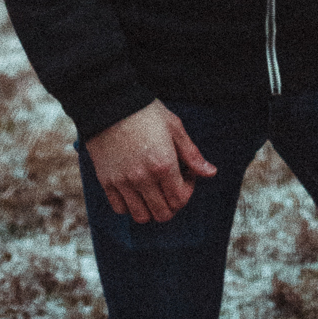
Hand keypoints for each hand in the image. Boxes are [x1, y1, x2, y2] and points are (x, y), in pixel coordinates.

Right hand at [85, 99, 216, 222]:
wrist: (110, 102)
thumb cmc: (145, 112)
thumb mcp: (174, 127)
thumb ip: (192, 154)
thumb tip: (211, 173)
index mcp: (163, 164)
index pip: (180, 200)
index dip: (188, 191)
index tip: (185, 175)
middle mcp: (143, 178)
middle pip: (163, 214)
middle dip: (172, 204)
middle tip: (171, 185)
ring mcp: (123, 182)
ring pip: (141, 216)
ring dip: (151, 209)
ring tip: (153, 191)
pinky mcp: (106, 181)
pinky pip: (120, 209)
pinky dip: (129, 206)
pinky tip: (135, 190)